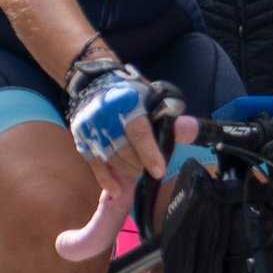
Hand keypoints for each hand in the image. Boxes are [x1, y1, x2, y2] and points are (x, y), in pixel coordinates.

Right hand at [65, 62, 169, 204]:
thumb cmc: (131, 94)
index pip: (138, 132)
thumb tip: (192, 132)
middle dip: (140, 165)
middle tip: (150, 169)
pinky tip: (116, 188)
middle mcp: (104, 115)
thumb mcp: (154, 97)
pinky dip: (105, 178)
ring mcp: (89, 128)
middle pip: (123, 150)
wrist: (95, 84)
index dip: (149, 153)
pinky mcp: (81, 138)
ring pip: (110, 158)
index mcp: (126, 102)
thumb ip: (172, 116)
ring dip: (127, 170)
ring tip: (137, 172)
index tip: (159, 171)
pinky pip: (94, 163)